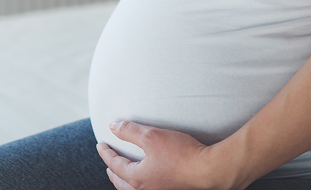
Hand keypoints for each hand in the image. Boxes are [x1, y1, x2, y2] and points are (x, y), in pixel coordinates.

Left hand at [98, 120, 232, 189]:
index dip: (106, 153)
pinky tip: (146, 177)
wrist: (209, 170)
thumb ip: (129, 131)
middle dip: (112, 172)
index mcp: (137, 178)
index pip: (114, 165)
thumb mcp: (152, 135)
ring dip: (124, 181)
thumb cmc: (181, 153)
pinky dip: (138, 184)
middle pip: (121, 183)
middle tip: (108, 163)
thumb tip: (112, 126)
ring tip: (123, 173)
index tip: (100, 144)